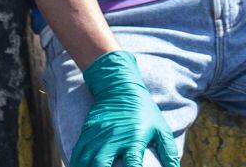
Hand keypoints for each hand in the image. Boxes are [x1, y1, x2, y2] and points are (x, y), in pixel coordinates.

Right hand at [72, 51, 179, 166]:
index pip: (132, 164)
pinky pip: (78, 152)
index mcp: (134, 139)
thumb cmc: (143, 110)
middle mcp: (114, 138)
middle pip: (101, 164)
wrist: (119, 86)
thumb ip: (168, 151)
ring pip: (86, 160)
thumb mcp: (160, 128)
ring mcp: (98, 135)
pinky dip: (77, 163)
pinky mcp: (87, 131)